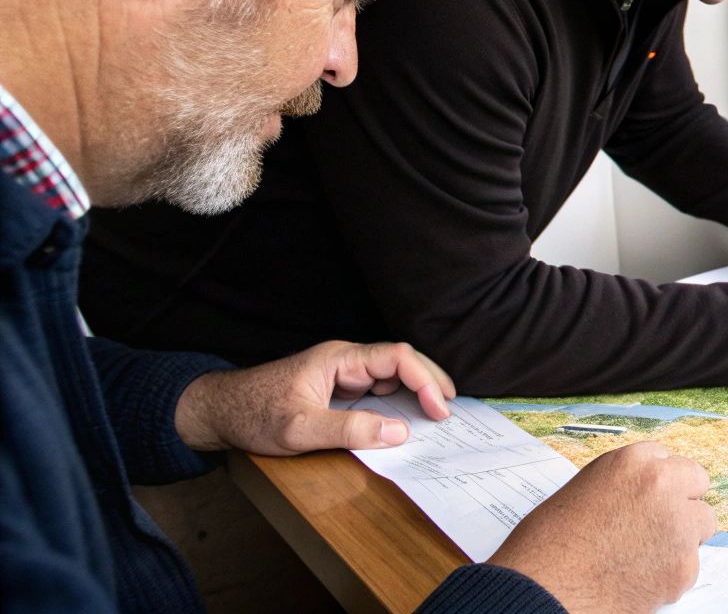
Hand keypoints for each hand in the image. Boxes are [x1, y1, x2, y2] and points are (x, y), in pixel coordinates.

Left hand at [173, 340, 454, 453]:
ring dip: (417, 391)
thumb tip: (400, 431)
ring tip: (438, 415)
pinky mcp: (338, 389)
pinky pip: (377, 390)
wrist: (216, 413)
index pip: (397, 356)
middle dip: (430, 382)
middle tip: (450, 411)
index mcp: (339, 359)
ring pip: (392, 374)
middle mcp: (345, 361)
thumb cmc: (251, 416)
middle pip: (402, 360)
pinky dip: (399, 402)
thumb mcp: (299, 429)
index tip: (441, 409)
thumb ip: (349, 430)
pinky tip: (408, 418)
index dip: (425, 380)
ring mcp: (342, 374)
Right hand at [489, 441, 715, 613]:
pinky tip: (638, 578)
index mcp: (632, 461)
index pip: (667, 460)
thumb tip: (645, 494)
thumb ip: (624, 485)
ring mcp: (678, 526)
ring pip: (702, 525)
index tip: (650, 498)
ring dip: (682, 537)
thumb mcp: (584, 490)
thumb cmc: (549, 545)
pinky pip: (690, 566)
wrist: (543, 590)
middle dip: (682, 503)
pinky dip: (670, 574)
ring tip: (643, 555)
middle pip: (696, 484)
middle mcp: (662, 485)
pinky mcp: (683, 568)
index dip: (657, 483)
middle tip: (658, 525)